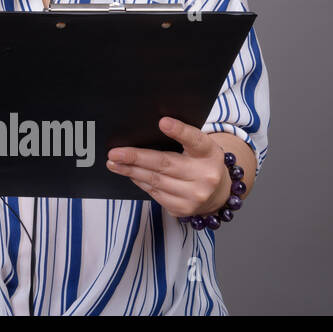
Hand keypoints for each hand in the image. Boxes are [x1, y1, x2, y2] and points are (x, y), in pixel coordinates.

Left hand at [106, 118, 229, 216]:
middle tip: (115, 153)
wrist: (218, 192)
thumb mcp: (199, 146)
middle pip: (165, 164)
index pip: (195, 140)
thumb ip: (181, 136)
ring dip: (131, 171)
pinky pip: (154, 193)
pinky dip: (139, 182)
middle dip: (136, 157)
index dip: (179, 131)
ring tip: (114, 163)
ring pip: (155, 180)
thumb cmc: (201, 162)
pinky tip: (129, 174)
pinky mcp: (183, 208)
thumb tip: (149, 128)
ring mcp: (195, 195)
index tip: (163, 122)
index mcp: (209, 153)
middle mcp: (206, 176)